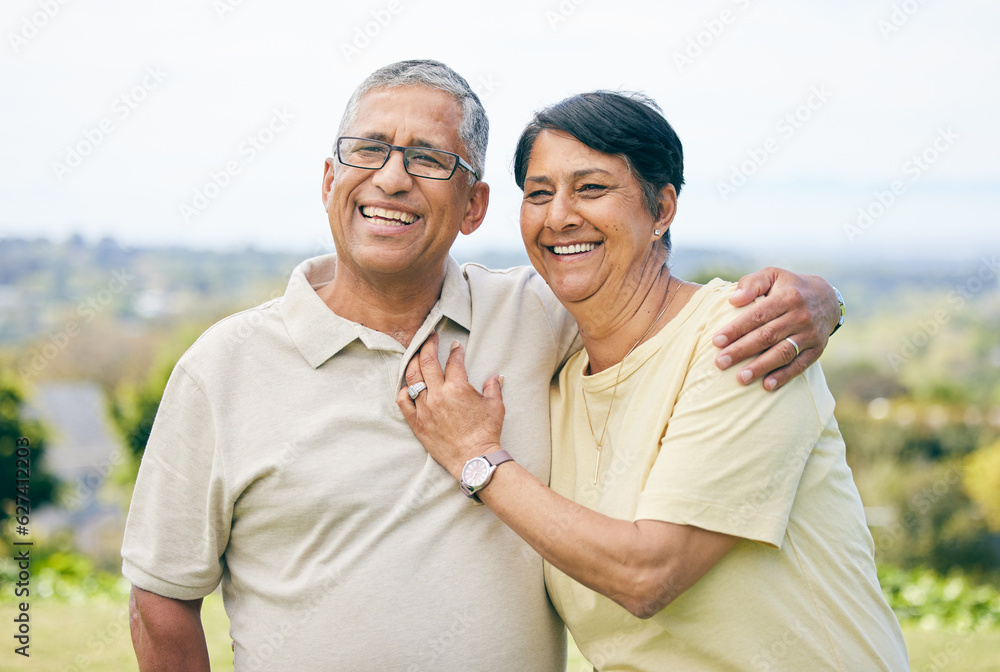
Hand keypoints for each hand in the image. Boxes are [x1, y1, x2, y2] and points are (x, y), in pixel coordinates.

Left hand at [396, 334, 505, 479]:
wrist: (474, 460)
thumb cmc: (487, 433)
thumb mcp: (496, 407)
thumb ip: (493, 387)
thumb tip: (495, 376)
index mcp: (458, 388)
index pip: (454, 361)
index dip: (455, 350)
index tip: (455, 346)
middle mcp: (438, 395)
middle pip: (427, 361)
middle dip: (428, 344)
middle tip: (430, 337)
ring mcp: (425, 408)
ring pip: (413, 378)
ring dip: (414, 362)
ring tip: (416, 355)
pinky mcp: (417, 422)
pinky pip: (403, 401)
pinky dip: (403, 390)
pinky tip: (407, 385)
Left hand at [712, 267, 838, 389]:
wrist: (827, 298)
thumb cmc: (788, 286)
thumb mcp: (773, 275)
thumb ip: (752, 283)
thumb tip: (733, 300)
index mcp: (788, 296)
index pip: (758, 315)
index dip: (736, 329)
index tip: (716, 341)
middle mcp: (801, 316)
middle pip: (767, 336)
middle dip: (742, 350)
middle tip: (720, 363)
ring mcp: (811, 334)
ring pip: (783, 353)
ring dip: (761, 367)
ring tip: (740, 378)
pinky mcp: (818, 349)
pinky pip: (800, 365)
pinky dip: (784, 376)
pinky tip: (767, 386)